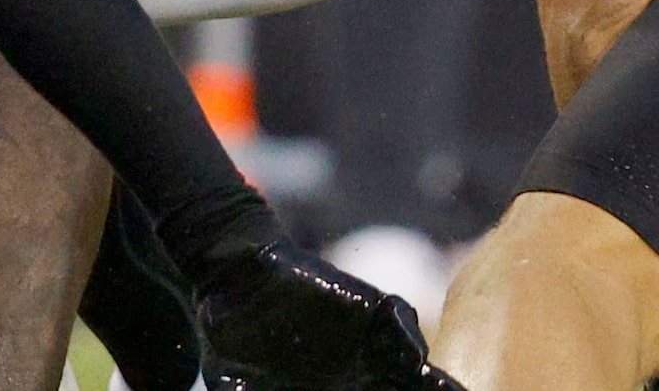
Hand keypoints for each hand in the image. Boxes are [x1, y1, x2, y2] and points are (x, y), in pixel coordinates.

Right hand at [195, 241, 465, 390]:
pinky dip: (407, 335)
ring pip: (412, 371)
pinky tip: (409, 355)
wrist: (234, 279)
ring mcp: (369, 344)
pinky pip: (400, 320)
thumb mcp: (234, 383)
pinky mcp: (369, 308)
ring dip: (426, 384)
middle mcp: (359, 377)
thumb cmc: (231, 340)